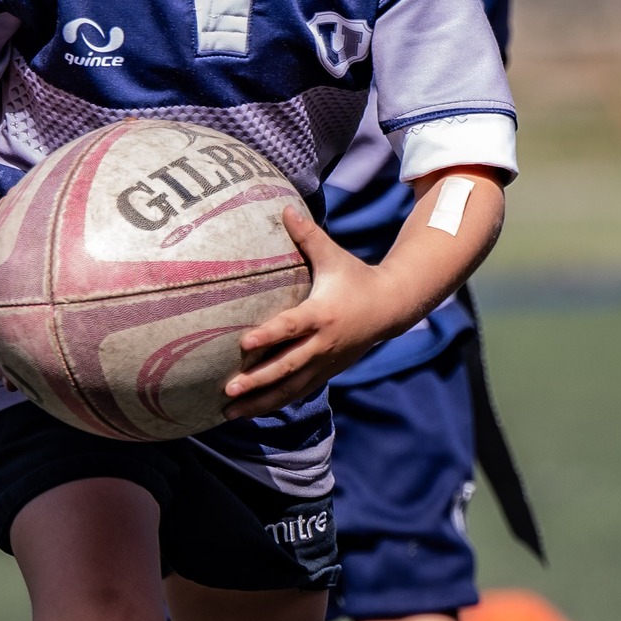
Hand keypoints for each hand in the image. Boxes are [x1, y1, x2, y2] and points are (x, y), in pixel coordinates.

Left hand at [224, 205, 396, 419]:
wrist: (391, 308)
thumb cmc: (355, 277)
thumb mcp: (334, 256)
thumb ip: (308, 236)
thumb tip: (283, 208)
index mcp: (322, 313)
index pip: (292, 327)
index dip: (269, 336)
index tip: (244, 344)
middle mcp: (324, 343)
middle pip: (288, 366)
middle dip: (258, 381)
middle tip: (229, 389)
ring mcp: (326, 362)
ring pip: (291, 388)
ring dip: (261, 401)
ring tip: (230, 412)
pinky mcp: (327, 372)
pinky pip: (298, 392)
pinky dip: (275, 403)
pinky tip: (251, 412)